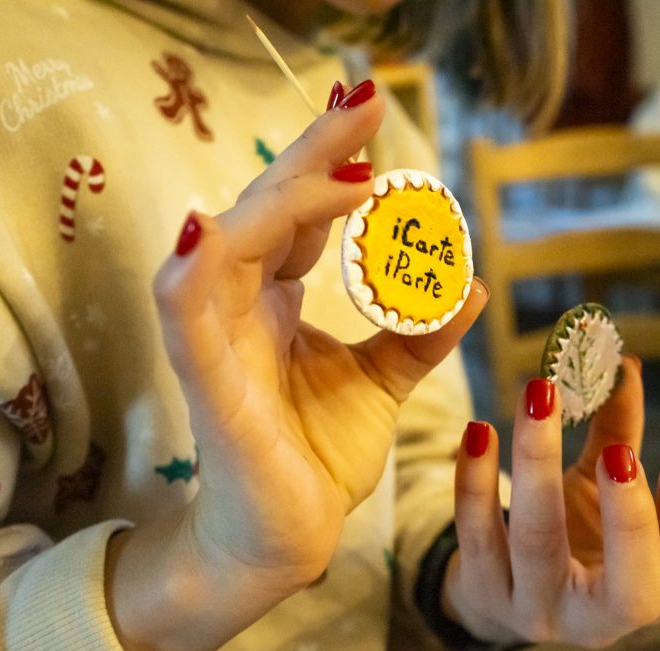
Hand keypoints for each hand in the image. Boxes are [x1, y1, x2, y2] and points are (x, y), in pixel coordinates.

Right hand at [106, 84, 486, 650]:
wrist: (288, 536)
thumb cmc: (318, 456)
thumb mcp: (384, 382)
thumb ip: (419, 333)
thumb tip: (472, 282)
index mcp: (275, 300)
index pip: (301, 215)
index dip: (334, 167)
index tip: (379, 127)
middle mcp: (239, 305)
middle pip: (268, 207)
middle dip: (316, 152)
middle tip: (367, 105)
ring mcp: (215, 336)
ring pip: (232, 239)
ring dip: (283, 195)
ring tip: (351, 169)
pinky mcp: (203, 377)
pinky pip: (187, 305)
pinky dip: (204, 261)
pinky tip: (227, 224)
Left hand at [443, 357, 659, 647]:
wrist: (500, 585)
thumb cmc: (570, 533)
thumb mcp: (599, 490)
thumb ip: (619, 433)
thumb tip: (626, 364)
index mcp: (644, 594)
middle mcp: (596, 620)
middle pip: (629, 593)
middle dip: (630, 521)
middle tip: (621, 454)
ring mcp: (535, 612)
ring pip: (539, 548)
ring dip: (540, 468)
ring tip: (542, 400)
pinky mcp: (483, 595)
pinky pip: (477, 537)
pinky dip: (476, 481)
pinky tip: (478, 431)